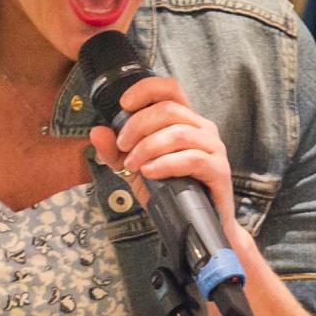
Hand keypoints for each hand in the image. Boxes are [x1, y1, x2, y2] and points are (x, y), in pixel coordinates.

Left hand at [89, 75, 236, 231]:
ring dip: (148, 147)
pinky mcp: (219, 170)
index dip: (146, 90)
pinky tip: (150, 172)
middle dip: (137, 126)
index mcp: (185, 120)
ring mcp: (213, 148)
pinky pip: (191, 158)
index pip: (170, 89)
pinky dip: (165, 163)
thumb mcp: (135, 169)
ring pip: (178, 133)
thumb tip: (96, 132)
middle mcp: (202, 128)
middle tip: (122, 147)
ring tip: (133, 165)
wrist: (194, 226)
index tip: (123, 104)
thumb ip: (115, 152)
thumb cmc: (170, 192)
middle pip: (168, 109)